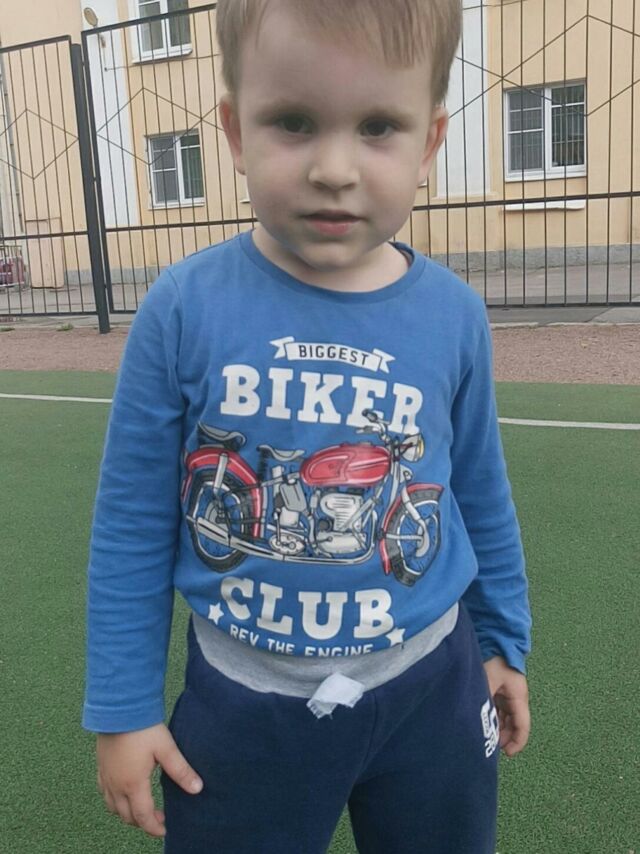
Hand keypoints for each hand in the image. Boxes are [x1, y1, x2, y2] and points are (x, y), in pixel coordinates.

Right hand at [96, 722, 202, 837]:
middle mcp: (116, 785)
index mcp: (133, 784)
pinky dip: (114, 800)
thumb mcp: (166, 748)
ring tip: (142, 807)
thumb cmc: (142, 728)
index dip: (154, 827)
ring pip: (112, 807)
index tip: (165, 830)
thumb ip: (181, 770)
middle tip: (158, 817)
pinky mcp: (101, 767)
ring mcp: (106, 777)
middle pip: (126, 816)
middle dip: (142, 821)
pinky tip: (123, 791)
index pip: (143, 816)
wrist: (118, 709)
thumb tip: (197, 788)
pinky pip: (104, 793)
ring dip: (127, 813)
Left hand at [483, 656, 529, 756]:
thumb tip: (481, 721)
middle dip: (506, 737)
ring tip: (487, 736)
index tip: (507, 754)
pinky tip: (485, 722)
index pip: (523, 725)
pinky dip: (495, 717)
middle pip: (515, 723)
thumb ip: (486, 701)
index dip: (517, 742)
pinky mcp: (501, 689)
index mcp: (519, 696)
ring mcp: (509, 693)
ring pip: (507, 717)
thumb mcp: (487, 681)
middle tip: (492, 747)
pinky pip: (501, 708)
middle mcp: (517, 697)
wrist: (495, 638)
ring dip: (500, 727)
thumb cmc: (494, 658)